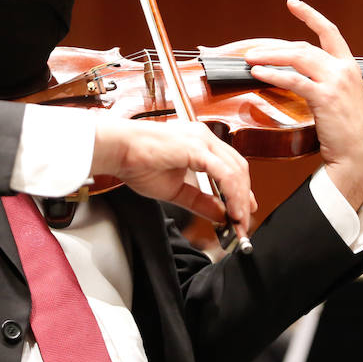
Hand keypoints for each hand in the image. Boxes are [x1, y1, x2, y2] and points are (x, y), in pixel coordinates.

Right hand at [91, 117, 256, 238]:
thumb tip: (221, 215)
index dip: (241, 191)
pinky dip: (232, 194)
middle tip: (244, 223)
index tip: (242, 212)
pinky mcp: (197, 148)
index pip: (231, 167)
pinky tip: (232, 211)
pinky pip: (224, 174)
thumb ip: (200, 202)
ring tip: (239, 222)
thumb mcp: (175, 191)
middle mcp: (205, 138)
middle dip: (244, 198)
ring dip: (241, 200)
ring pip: (236, 171)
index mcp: (200, 144)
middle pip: (239, 169)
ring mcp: (203, 140)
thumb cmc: (137, 162)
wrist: (118, 150)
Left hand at [241, 0, 362, 209]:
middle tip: (252, 51)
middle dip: (274, 48)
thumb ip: (332, 83)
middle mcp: (344, 69)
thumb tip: (309, 76)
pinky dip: (273, 75)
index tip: (293, 3)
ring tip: (249, 60)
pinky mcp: (325, 97)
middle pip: (303, 47)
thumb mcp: (346, 99)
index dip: (310, 15)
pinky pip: (293, 80)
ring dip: (269, 57)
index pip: (329, 32)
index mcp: (350, 67)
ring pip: (297, 59)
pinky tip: (259, 74)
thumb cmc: (349, 132)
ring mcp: (336, 82)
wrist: (358, 155)